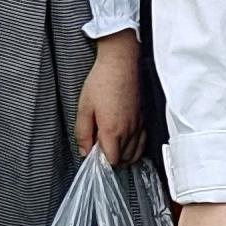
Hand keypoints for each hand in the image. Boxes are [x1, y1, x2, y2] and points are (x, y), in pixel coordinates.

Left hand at [73, 35, 141, 165]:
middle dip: (112, 159)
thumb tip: (84, 151)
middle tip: (101, 149)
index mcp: (112, 130)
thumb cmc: (101, 82)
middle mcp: (128, 131)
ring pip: (134, 153)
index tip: (94, 153)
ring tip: (112, 147)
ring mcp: (138, 125)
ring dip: (123, 156)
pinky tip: (126, 143)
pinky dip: (135, 148)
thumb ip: (83, 133)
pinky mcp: (143, 118)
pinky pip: (143, 142)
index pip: (111, 160)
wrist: (120, 64)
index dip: (101, 161)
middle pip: (124, 160)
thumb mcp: (84, 107)